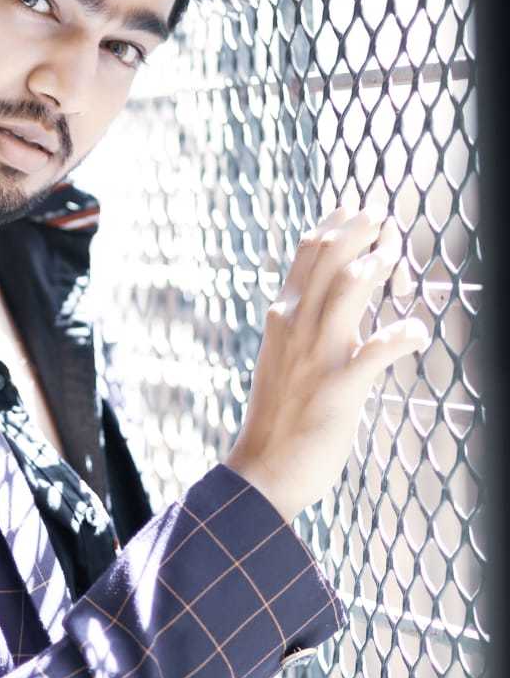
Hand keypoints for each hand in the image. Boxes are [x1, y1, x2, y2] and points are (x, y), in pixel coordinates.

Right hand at [224, 203, 428, 522]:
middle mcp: (297, 328)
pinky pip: (373, 354)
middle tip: (382, 214)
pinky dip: (398, 339)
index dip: (334, 226)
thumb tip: (327, 302)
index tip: (356, 207)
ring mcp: (317, 356)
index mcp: (283, 319)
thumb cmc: (278, 417)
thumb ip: (303, 326)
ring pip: (345, 292)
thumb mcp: (283, 359)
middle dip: (357, 231)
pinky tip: (415, 330)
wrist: (263, 470)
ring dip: (373, 266)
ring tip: (393, 251)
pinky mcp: (338, 389)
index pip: (307, 256)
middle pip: (327, 260)